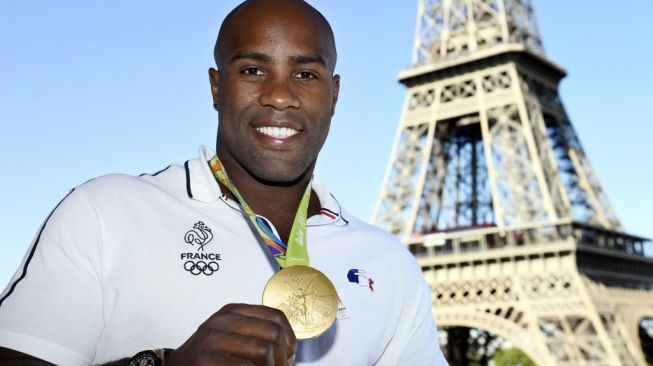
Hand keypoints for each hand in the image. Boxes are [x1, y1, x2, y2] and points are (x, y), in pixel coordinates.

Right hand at [167, 303, 296, 365]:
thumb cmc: (208, 356)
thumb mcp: (233, 336)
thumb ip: (258, 335)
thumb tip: (290, 352)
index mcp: (234, 311)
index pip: (276, 317)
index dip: (290, 339)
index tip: (289, 356)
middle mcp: (224, 320)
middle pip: (273, 333)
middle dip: (282, 358)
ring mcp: (213, 338)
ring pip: (263, 350)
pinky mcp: (205, 357)